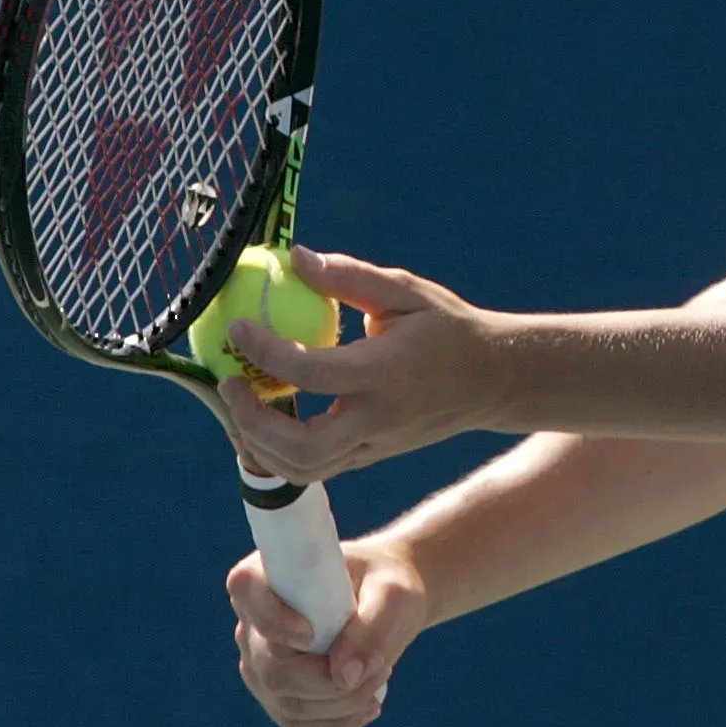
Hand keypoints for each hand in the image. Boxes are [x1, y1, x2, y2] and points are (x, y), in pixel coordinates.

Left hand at [218, 247, 511, 487]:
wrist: (495, 380)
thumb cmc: (447, 327)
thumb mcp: (406, 290)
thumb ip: (349, 275)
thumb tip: (294, 257)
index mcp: (387, 372)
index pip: (314, 373)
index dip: (266, 352)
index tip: (238, 328)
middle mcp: (379, 419)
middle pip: (303, 447)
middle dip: (253, 423)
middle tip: (229, 384)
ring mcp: (375, 446)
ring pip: (304, 469)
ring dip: (259, 444)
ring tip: (239, 403)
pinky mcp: (370, 457)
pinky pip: (316, 468)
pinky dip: (278, 452)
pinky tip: (262, 418)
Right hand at [230, 534, 428, 726]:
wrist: (386, 601)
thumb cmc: (385, 584)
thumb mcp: (393, 594)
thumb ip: (371, 628)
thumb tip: (343, 677)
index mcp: (268, 575)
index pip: (245, 591)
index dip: (273, 620)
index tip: (312, 634)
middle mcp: (252, 623)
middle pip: (272, 670)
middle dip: (330, 681)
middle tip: (381, 665)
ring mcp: (259, 664)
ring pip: (288, 705)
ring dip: (343, 703)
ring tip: (382, 674)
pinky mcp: (276, 695)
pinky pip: (299, 723)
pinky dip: (339, 722)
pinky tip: (371, 705)